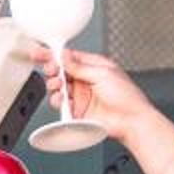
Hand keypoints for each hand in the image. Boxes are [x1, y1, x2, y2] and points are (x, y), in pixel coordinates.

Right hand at [28, 44, 167, 146]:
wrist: (131, 121)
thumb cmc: (127, 97)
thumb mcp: (103, 74)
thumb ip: (80, 66)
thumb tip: (65, 56)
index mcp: (94, 66)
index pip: (70, 57)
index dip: (55, 55)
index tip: (42, 53)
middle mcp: (86, 80)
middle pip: (62, 71)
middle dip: (52, 69)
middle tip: (50, 70)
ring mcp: (81, 95)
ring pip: (59, 87)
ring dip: (55, 84)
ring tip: (58, 85)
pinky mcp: (77, 110)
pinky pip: (62, 103)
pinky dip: (58, 100)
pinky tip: (62, 99)